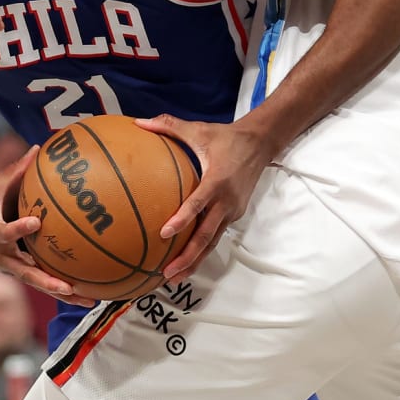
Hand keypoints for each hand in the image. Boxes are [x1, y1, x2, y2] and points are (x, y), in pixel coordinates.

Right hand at [0, 142, 95, 307]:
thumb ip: (13, 170)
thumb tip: (37, 148)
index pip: (7, 233)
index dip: (20, 229)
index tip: (36, 222)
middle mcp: (2, 257)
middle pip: (27, 273)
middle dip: (49, 282)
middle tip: (70, 287)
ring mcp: (9, 268)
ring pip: (37, 284)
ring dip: (61, 294)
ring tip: (89, 301)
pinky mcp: (16, 272)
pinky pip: (39, 282)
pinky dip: (59, 290)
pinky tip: (84, 295)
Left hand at [134, 115, 271, 282]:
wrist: (260, 144)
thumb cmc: (226, 137)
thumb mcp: (198, 129)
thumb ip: (168, 125)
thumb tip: (139, 121)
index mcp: (216, 181)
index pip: (197, 204)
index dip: (182, 220)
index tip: (164, 233)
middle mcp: (226, 202)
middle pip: (206, 236)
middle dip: (187, 257)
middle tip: (167, 273)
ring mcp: (232, 211)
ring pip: (212, 242)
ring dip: (194, 261)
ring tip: (173, 277)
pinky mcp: (234, 215)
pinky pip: (216, 235)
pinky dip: (202, 250)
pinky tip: (186, 260)